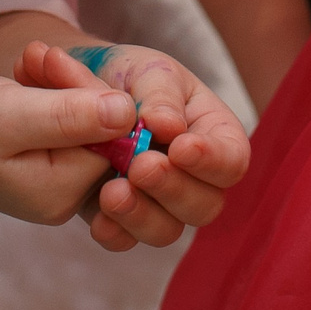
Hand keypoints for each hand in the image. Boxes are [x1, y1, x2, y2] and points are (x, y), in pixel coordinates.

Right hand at [0, 70, 133, 225]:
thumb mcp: (10, 114)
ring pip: (89, 123)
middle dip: (77, 87)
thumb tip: (132, 114)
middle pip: (106, 132)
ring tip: (27, 61)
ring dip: (65, 85)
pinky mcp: (48, 165)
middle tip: (34, 55)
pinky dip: (54, 95)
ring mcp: (58, 184)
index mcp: (61, 194)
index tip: (54, 64)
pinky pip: (70, 125)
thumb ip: (71, 116)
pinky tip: (28, 76)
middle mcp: (66, 198)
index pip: (113, 140)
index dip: (94, 95)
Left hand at [14, 42, 249, 249]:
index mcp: (213, 134)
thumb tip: (168, 126)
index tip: (179, 148)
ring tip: (111, 191)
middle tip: (141, 166)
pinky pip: (126, 239)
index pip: (232, 160)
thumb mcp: (147, 70)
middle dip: (174, 189)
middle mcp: (193, 176)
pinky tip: (98, 216)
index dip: (212, 161)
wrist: (78, 88)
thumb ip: (161, 95)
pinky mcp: (122, 217)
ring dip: (143, 215)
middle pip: (205, 204)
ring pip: (168, 229)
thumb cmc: (127, 73)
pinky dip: (113, 232)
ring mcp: (158, 202)